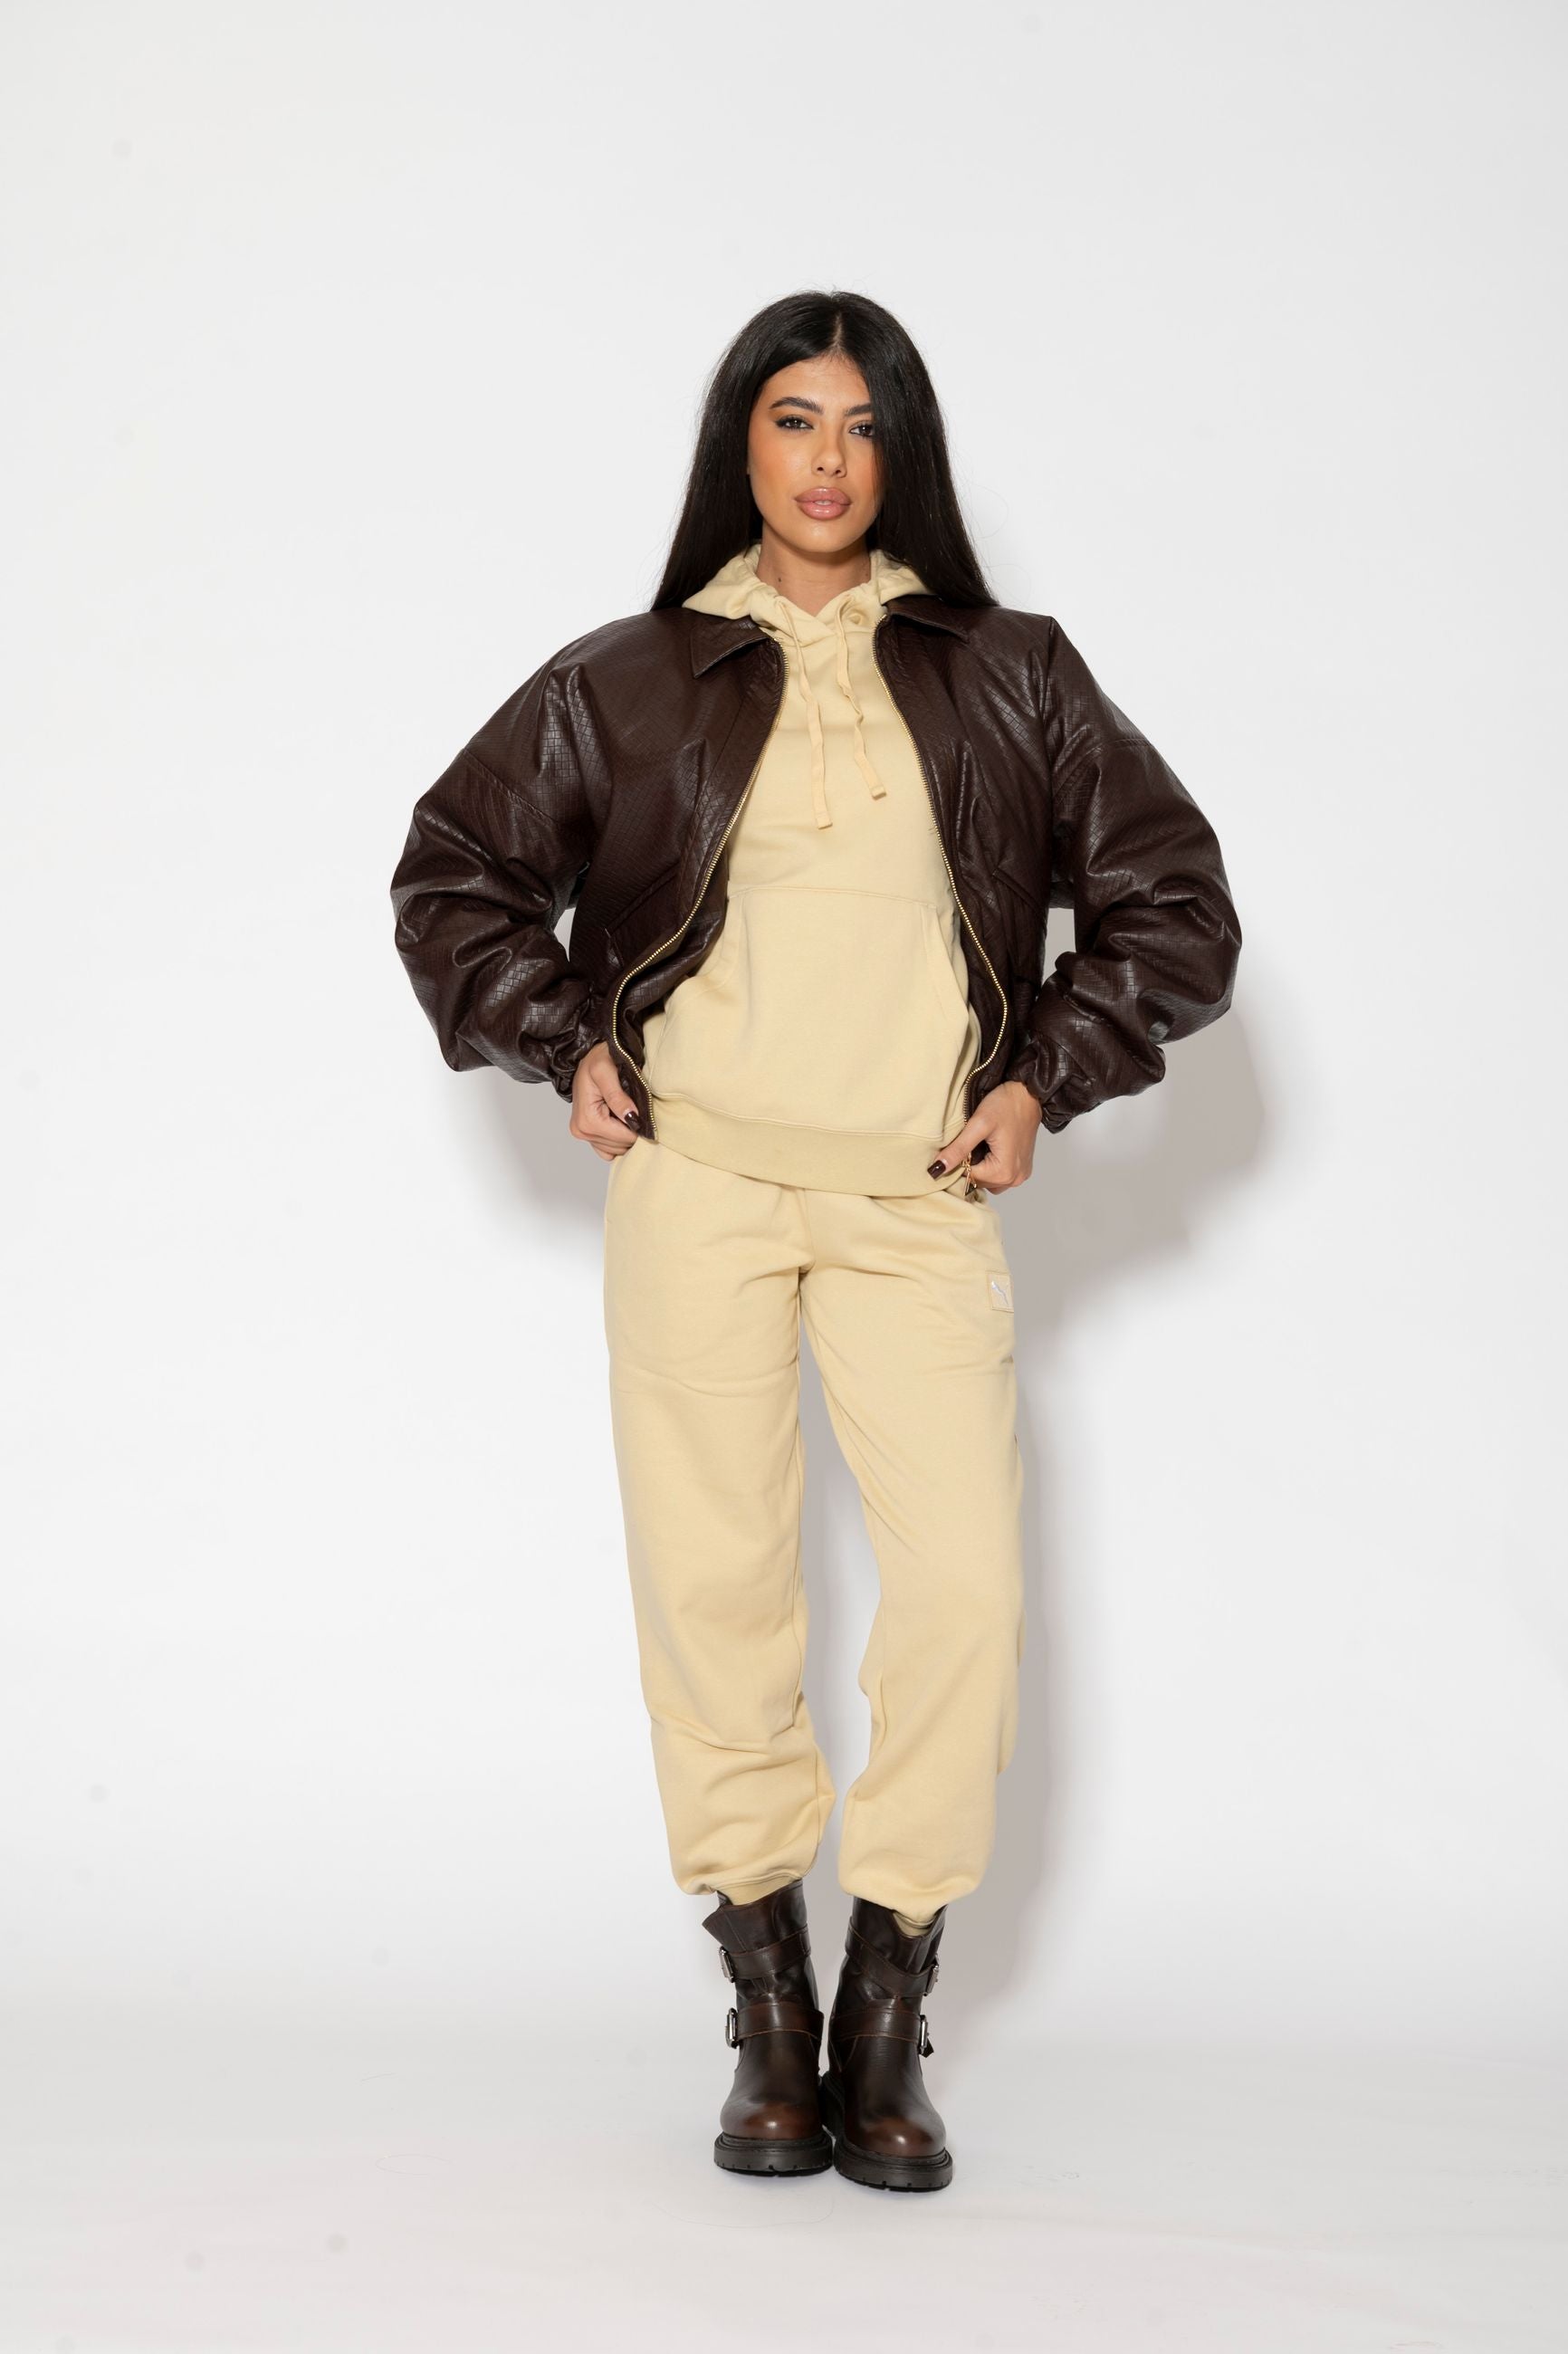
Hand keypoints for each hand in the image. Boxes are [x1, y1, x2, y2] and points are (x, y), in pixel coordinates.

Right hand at [569, 1042, 642, 1160]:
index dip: (638, 1126)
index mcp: (587, 1120)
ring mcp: (584, 1135)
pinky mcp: (588, 1135)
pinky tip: (621, 1121)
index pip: (624, 1138)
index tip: (643, 1109)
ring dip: (626, 1132)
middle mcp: (582, 1131)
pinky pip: (609, 1149)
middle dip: (632, 1129)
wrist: (588, 1057)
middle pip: (621, 1146)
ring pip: (617, 1148)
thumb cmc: (597, 1060)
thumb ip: (617, 1096)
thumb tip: (631, 1118)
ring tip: (626, 1110)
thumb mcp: (606, 1070)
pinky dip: (619, 1138)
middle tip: (634, 1106)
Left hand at [928, 1080, 1042, 1192]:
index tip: (959, 1145)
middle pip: (979, 1181)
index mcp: (1004, 1172)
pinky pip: (1000, 1175)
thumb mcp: (978, 1125)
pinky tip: (990, 1148)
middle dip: (970, 1165)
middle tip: (970, 1141)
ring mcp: (1020, 1175)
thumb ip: (959, 1149)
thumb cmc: (1006, 1105)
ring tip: (980, 1144)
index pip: (968, 1178)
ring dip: (981, 1167)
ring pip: (989, 1181)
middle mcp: (1015, 1179)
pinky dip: (991, 1166)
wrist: (1029, 1093)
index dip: (959, 1163)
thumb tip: (937, 1169)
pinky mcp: (1023, 1168)